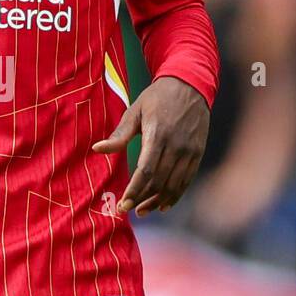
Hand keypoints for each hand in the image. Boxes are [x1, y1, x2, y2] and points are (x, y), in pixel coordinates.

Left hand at [92, 76, 209, 216]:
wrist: (190, 84)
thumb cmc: (157, 98)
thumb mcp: (135, 112)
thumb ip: (119, 135)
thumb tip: (97, 148)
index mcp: (158, 134)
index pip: (146, 171)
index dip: (134, 191)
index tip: (122, 205)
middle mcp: (176, 145)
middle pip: (159, 182)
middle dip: (142, 200)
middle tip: (127, 210)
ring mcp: (189, 151)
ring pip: (173, 185)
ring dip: (157, 201)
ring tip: (142, 211)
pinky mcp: (197, 153)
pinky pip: (186, 180)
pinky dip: (175, 195)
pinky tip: (163, 205)